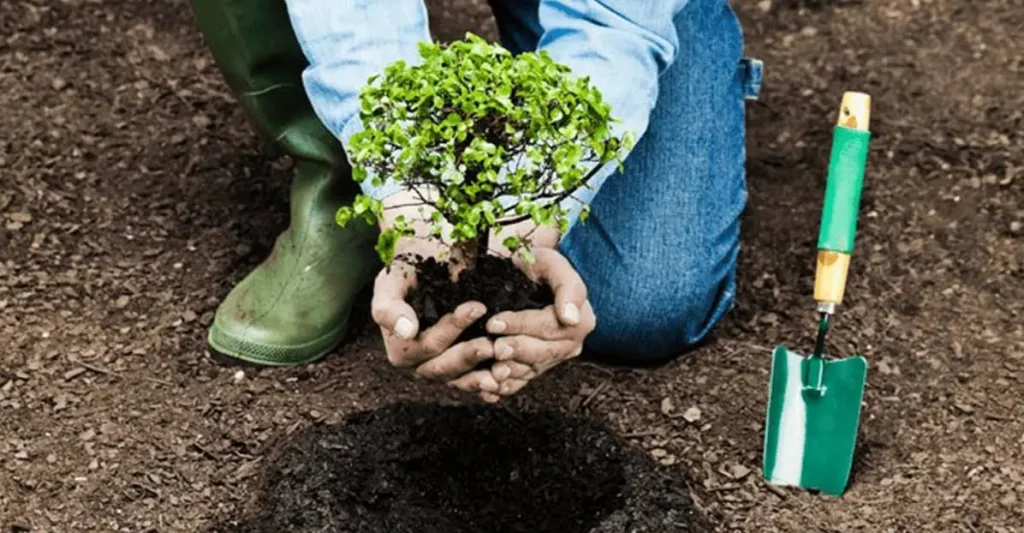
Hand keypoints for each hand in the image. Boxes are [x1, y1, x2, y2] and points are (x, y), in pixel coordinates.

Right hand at [371, 238, 500, 396]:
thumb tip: (406, 331)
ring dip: (483, 377)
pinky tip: (508, 378)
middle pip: (444, 367)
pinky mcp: (461, 372)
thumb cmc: (407, 271)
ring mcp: (441, 370)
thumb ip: (390, 307)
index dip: (452, 328)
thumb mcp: (391, 281)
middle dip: (469, 355)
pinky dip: (491, 384)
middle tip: (494, 342)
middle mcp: (419, 365)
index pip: (427, 344)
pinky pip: (475, 384)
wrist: (424, 265)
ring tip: (505, 364)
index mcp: (400, 348)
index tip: (477, 306)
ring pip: (461, 381)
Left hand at [484, 247, 594, 398]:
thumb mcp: (553, 264)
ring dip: (511, 373)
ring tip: (490, 371)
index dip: (521, 325)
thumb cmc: (539, 266)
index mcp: (581, 320)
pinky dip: (506, 387)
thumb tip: (571, 318)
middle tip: (493, 348)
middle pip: (543, 353)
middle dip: (517, 351)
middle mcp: (570, 344)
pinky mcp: (537, 368)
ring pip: (532, 371)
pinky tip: (489, 389)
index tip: (494, 322)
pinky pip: (522, 382)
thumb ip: (568, 287)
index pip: (549, 326)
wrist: (527, 276)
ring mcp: (553, 359)